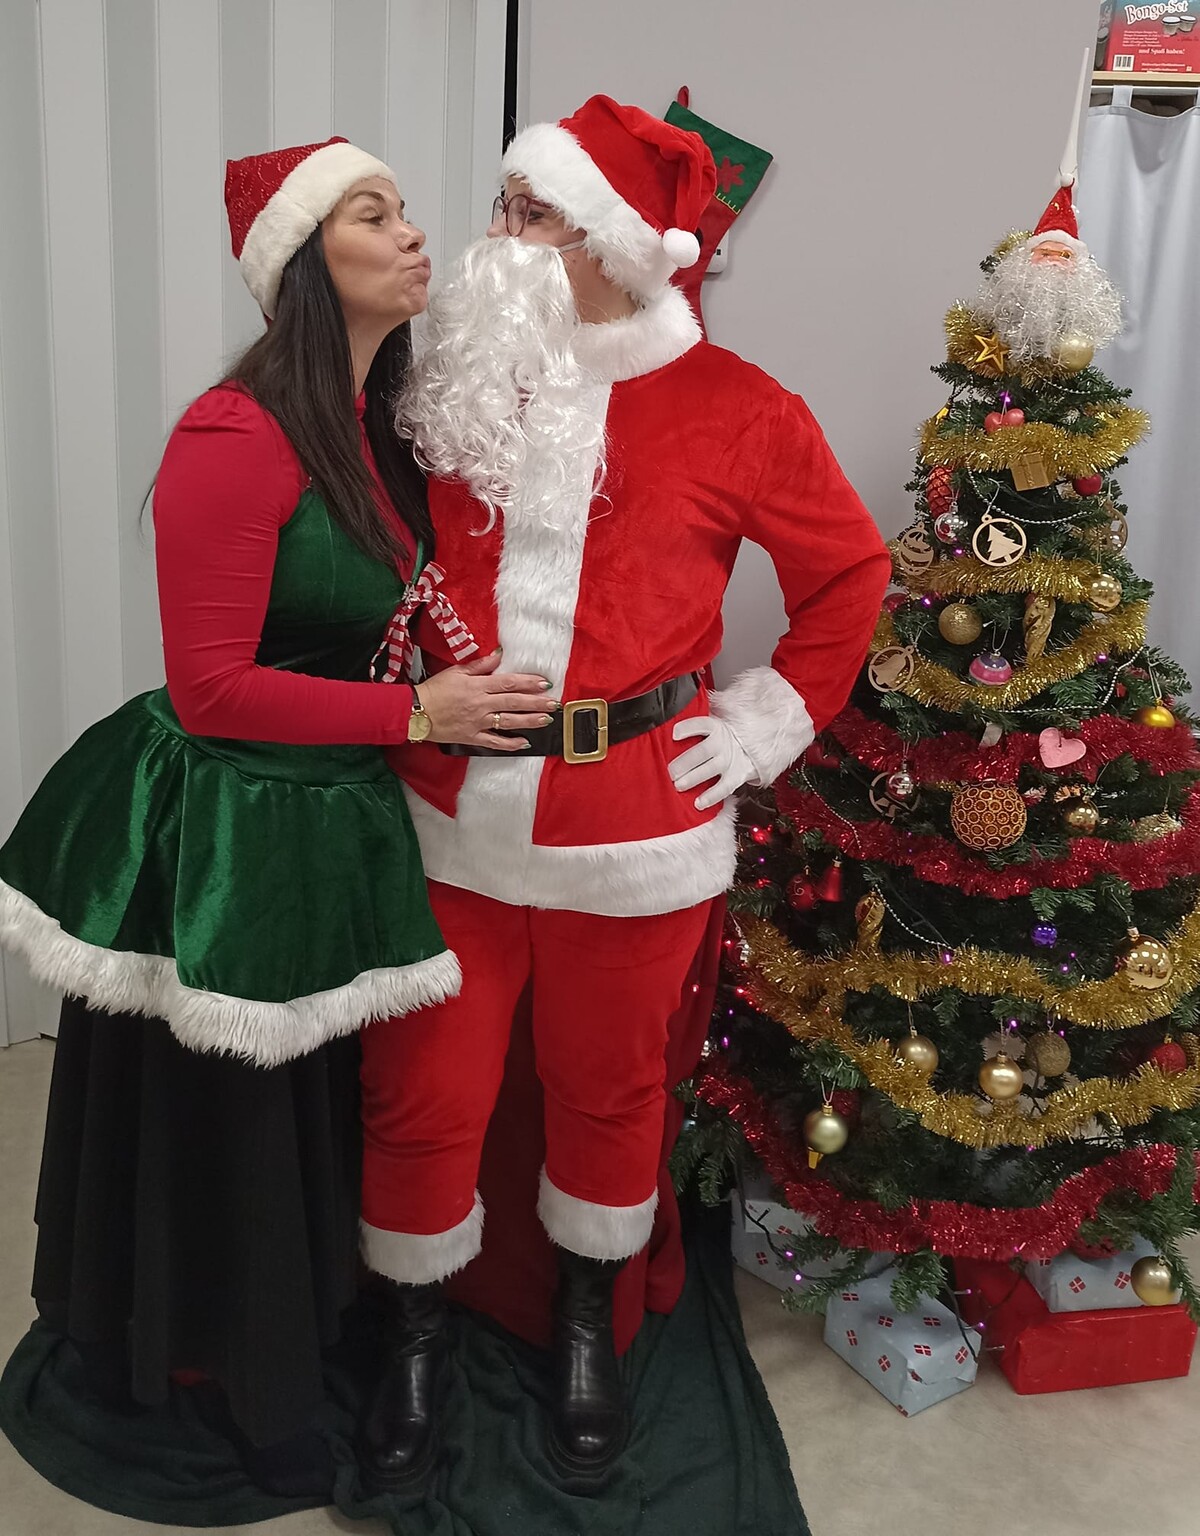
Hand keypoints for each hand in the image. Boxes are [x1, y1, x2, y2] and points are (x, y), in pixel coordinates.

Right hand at [416, 649, 556, 750]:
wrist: (415, 712)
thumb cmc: (434, 690)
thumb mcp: (456, 671)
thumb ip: (480, 665)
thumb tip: (498, 655)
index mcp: (477, 686)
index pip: (508, 683)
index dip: (528, 683)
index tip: (544, 683)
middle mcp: (481, 704)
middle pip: (513, 702)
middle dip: (536, 702)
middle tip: (553, 703)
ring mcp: (478, 722)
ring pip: (508, 722)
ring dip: (529, 721)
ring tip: (546, 720)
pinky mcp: (472, 737)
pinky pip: (494, 742)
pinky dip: (510, 743)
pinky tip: (524, 743)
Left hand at [669, 716, 753, 810]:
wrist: (748, 748)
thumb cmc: (720, 738)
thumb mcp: (712, 725)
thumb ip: (692, 728)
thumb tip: (666, 725)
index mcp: (715, 727)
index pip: (701, 725)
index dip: (688, 728)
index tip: (674, 734)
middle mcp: (722, 743)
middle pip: (703, 751)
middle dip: (685, 762)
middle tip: (671, 772)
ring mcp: (728, 760)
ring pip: (711, 769)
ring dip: (694, 778)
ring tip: (679, 786)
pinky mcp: (736, 776)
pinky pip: (724, 788)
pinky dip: (711, 796)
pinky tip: (698, 803)